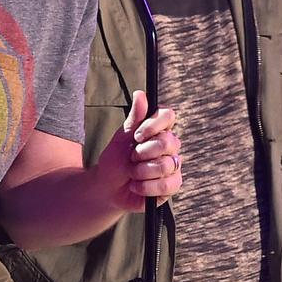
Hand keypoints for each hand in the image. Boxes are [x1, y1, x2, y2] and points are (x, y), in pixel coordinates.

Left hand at [97, 90, 181, 212]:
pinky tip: (137, 186)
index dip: (153, 125)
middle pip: (167, 142)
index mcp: (158, 129)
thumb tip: (141, 93)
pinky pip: (167, 185)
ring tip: (132, 174)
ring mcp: (172, 165)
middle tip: (131, 158)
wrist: (108, 188)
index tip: (137, 136)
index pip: (168, 116)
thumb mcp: (122, 137)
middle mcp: (169, 145)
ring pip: (165, 165)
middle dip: (143, 153)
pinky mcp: (172, 184)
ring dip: (141, 171)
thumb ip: (135, 117)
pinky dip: (146, 187)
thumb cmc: (116, 160)